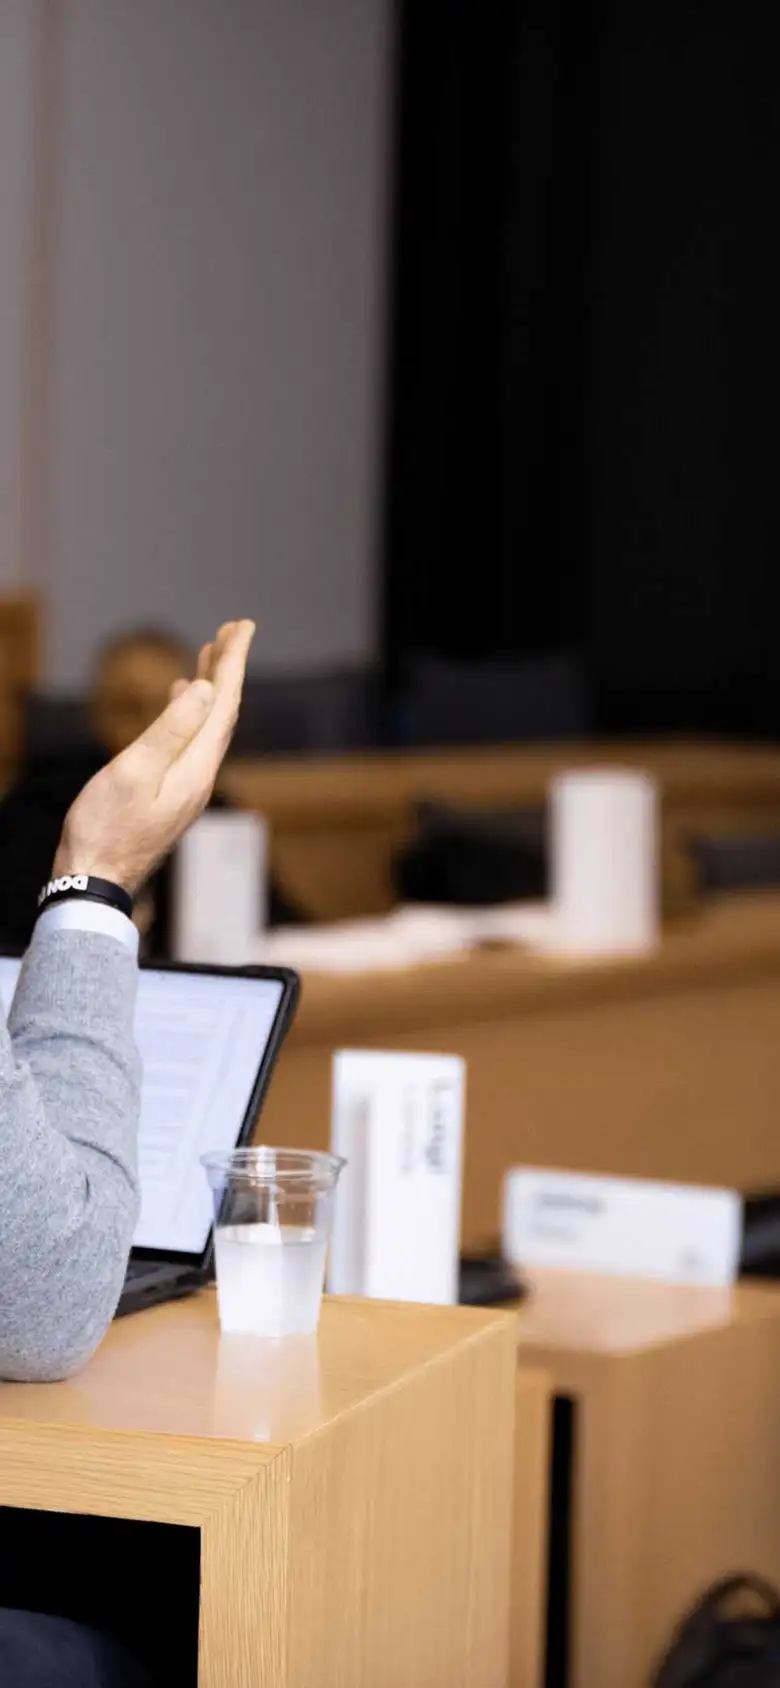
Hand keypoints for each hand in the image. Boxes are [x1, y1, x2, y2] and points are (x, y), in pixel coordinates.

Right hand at [53, 620, 254, 893]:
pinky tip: (179, 701)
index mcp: (196, 767)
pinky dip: (190, 713)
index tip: (244, 626)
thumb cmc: (106, 828)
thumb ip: (169, 731)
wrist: (96, 881)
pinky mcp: (172, 794)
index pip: (224, 704)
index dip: (234, 662)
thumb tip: (205, 691)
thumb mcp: (134, 772)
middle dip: (229, 669)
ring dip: (212, 688)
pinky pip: (191, 741)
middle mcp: (200, 775)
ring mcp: (187, 786)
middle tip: (233, 629)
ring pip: (208, 726)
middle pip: (224, 712)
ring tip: (210, 655)